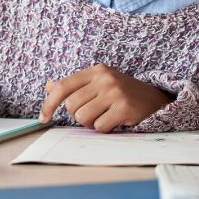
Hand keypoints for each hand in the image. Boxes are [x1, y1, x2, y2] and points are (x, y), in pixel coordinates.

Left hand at [39, 64, 172, 132]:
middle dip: (80, 116)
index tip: (43, 117)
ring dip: (92, 123)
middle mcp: (105, 78)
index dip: (49, 103)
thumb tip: (49, 86)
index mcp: (96, 70)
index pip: (64, 86)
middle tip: (96, 113)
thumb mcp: (100, 83)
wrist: (156, 99)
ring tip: (106, 116)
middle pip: (72, 106)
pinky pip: (99, 127)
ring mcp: (115, 92)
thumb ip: (75, 85)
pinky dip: (105, 128)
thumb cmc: (123, 93)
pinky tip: (116, 121)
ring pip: (83, 118)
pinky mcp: (124, 108)